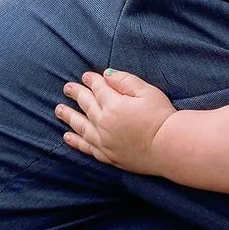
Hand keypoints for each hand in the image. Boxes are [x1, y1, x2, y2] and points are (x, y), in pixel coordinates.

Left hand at [57, 67, 175, 172]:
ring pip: (81, 126)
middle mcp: (104, 123)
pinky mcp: (108, 156)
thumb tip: (106, 74)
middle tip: (66, 88)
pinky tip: (68, 137)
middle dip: (76, 94)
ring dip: (69, 116)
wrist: (169, 147)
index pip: (98, 88)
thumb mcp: (147, 91)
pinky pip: (86, 147)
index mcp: (113, 105)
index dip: (92, 80)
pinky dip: (76, 141)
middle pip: (86, 105)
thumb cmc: (162, 117)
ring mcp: (104, 141)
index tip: (86, 76)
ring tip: (59, 110)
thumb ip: (125, 81)